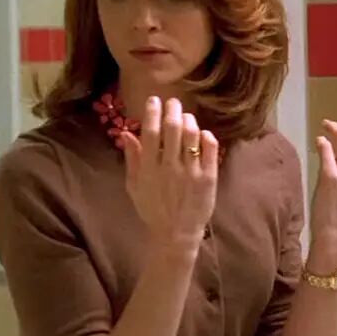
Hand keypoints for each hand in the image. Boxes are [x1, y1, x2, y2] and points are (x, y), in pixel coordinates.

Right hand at [119, 97, 218, 252]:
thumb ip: (132, 159)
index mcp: (149, 168)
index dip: (152, 112)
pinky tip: (202, 134)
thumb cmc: (152, 209)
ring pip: (192, 135)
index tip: (154, 101)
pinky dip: (206, 136)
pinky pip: (210, 149)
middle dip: (172, 109)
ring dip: (189, 120)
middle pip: (173, 128)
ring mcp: (191, 172)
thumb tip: (126, 132)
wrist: (175, 234)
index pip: (150, 132)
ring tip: (186, 117)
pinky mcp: (208, 177)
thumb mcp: (134, 186)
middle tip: (173, 103)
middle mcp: (170, 167)